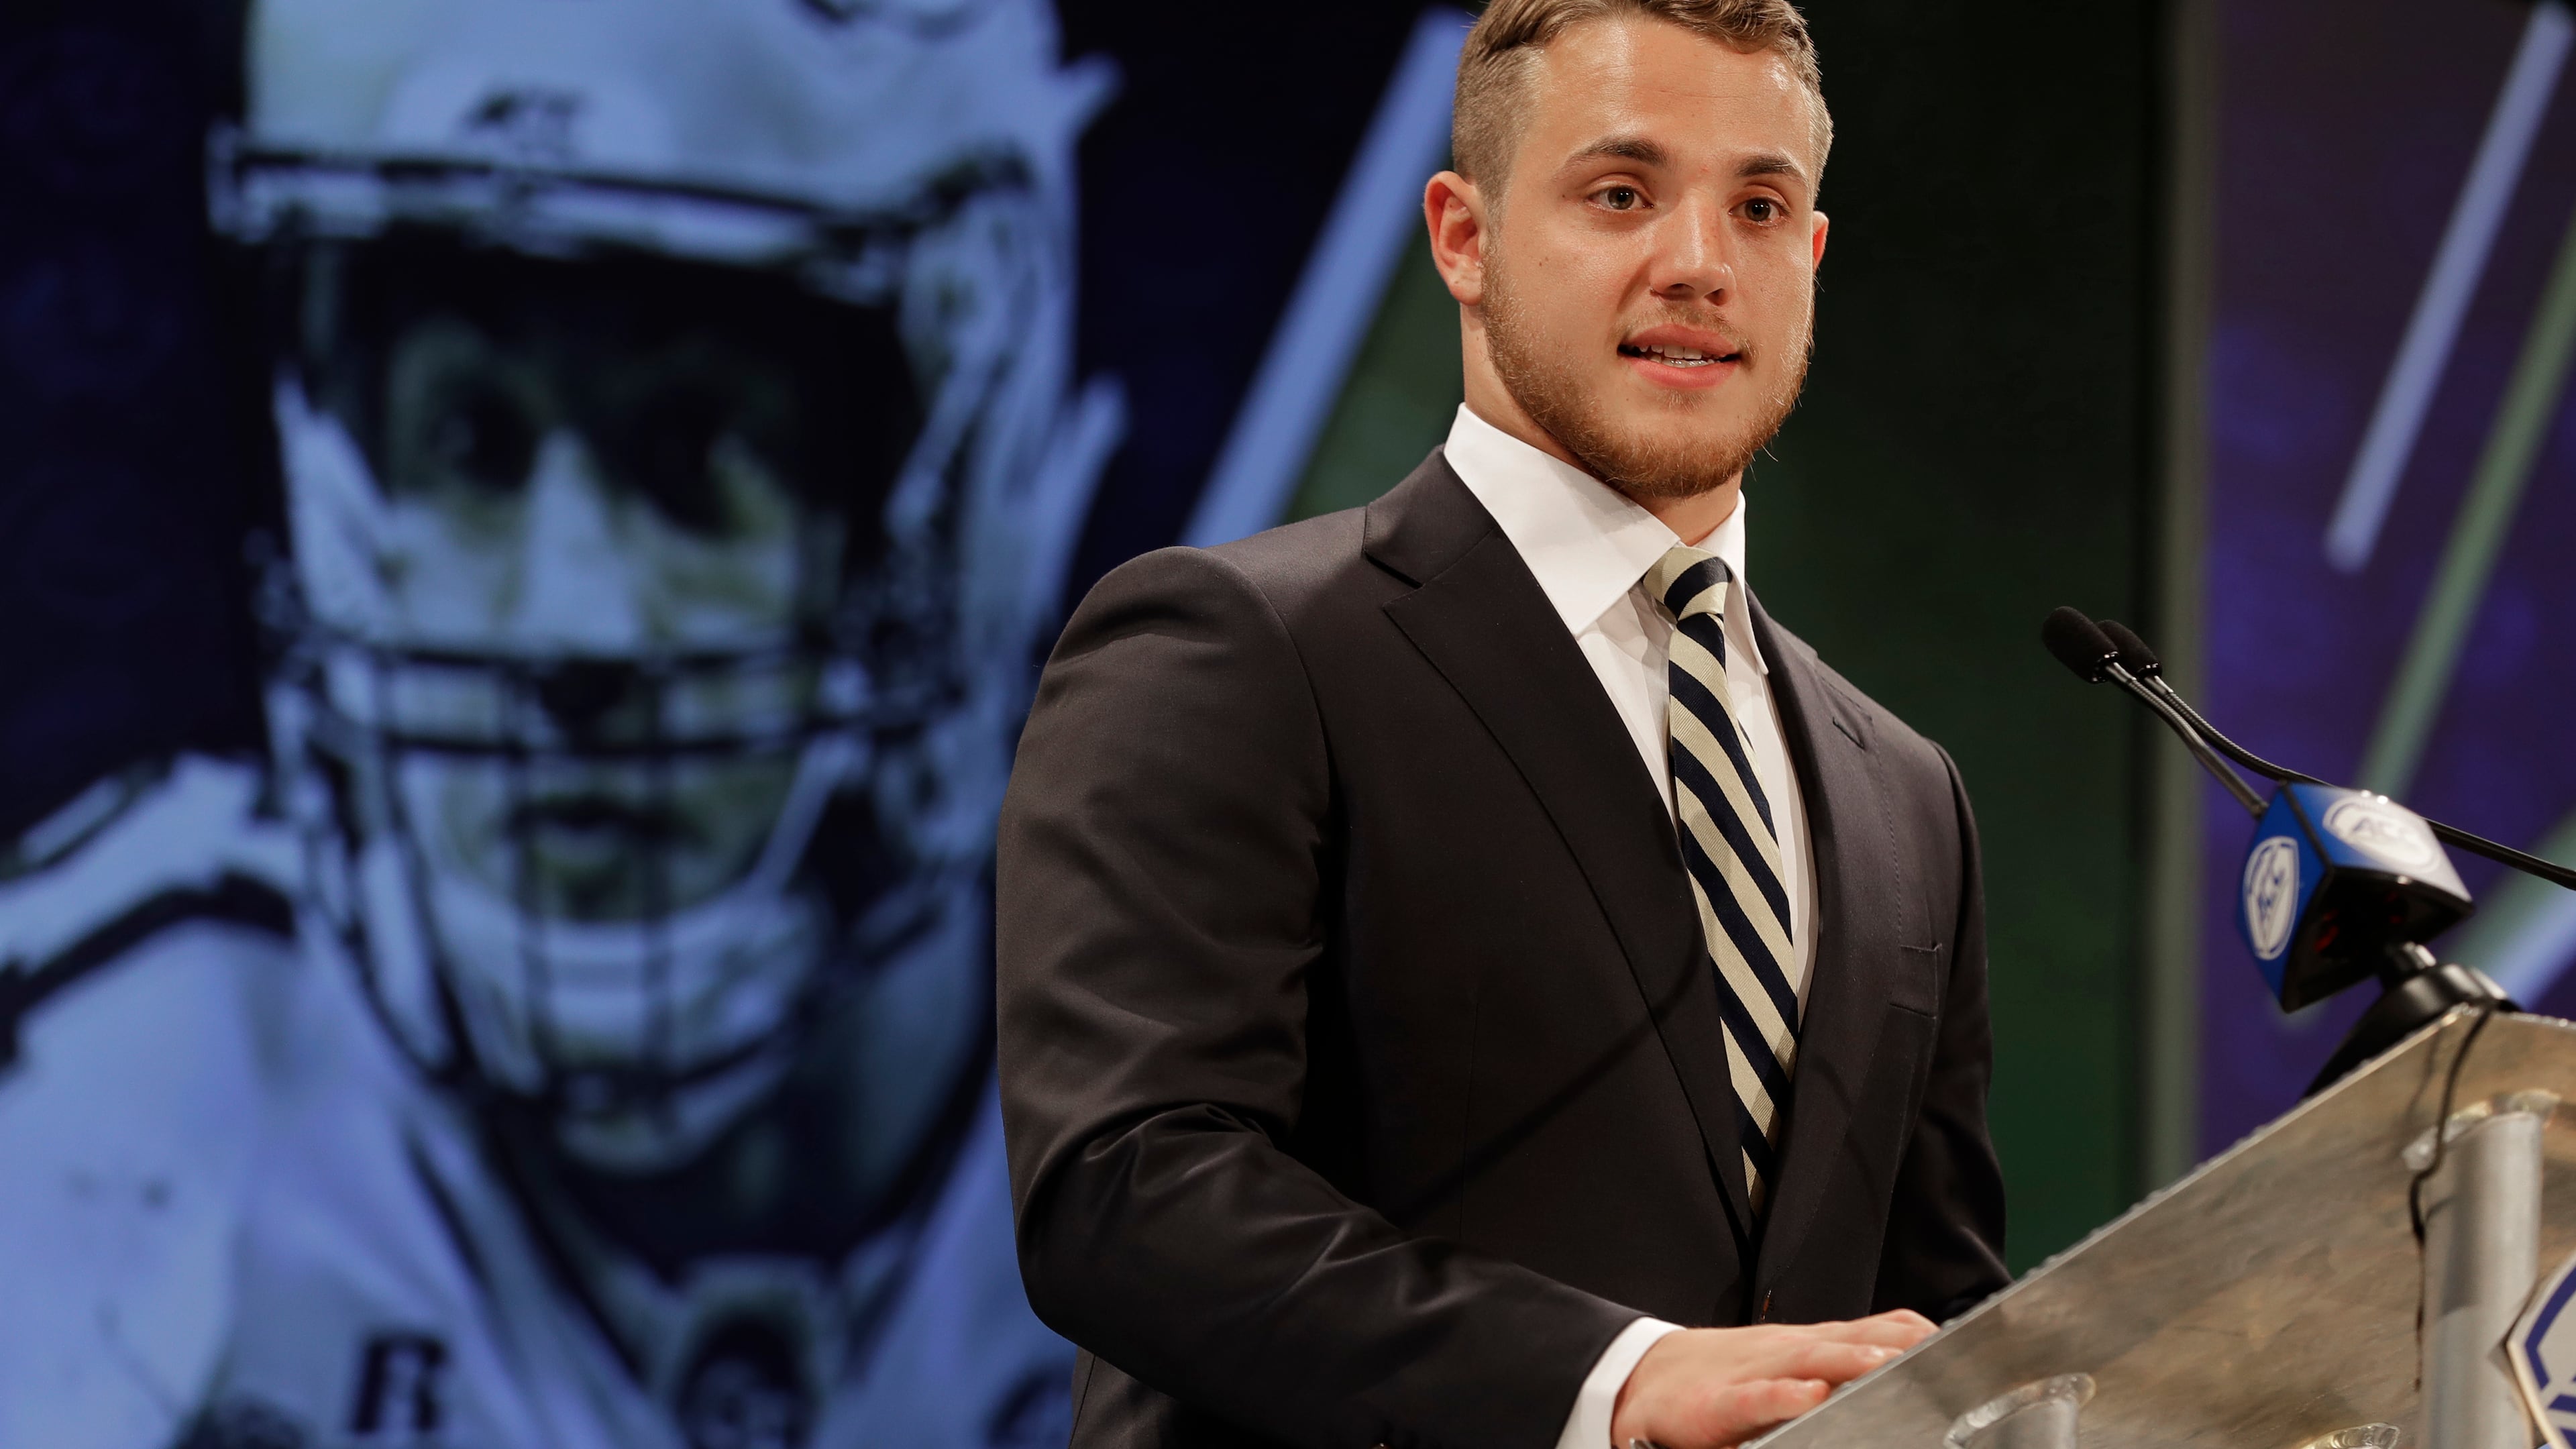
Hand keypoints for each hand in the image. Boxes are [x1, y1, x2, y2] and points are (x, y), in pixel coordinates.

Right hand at [1607, 1309, 1934, 1448]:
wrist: (1646, 1381)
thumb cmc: (1725, 1379)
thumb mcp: (1787, 1362)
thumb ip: (1838, 1357)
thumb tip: (1901, 1357)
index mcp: (1804, 1347)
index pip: (1864, 1331)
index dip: (1907, 1334)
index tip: (1956, 1338)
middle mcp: (1783, 1353)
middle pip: (1843, 1342)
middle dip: (1888, 1345)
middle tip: (1933, 1349)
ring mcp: (1750, 1374)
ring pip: (1803, 1363)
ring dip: (1845, 1361)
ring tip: (1884, 1366)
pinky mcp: (1717, 1404)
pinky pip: (1752, 1399)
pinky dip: (1780, 1396)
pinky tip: (1806, 1396)